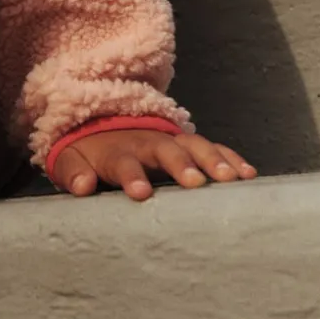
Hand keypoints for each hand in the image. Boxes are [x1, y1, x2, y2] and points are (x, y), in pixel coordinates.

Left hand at [49, 130, 257, 202]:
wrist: (102, 125)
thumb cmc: (89, 155)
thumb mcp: (71, 162)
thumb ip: (74, 175)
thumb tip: (81, 187)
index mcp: (117, 152)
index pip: (123, 163)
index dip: (131, 176)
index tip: (141, 192)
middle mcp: (148, 143)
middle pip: (166, 150)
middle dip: (181, 164)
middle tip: (196, 182)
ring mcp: (172, 141)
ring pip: (195, 146)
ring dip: (213, 160)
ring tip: (232, 179)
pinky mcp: (189, 145)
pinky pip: (213, 147)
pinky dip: (230, 158)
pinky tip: (248, 175)